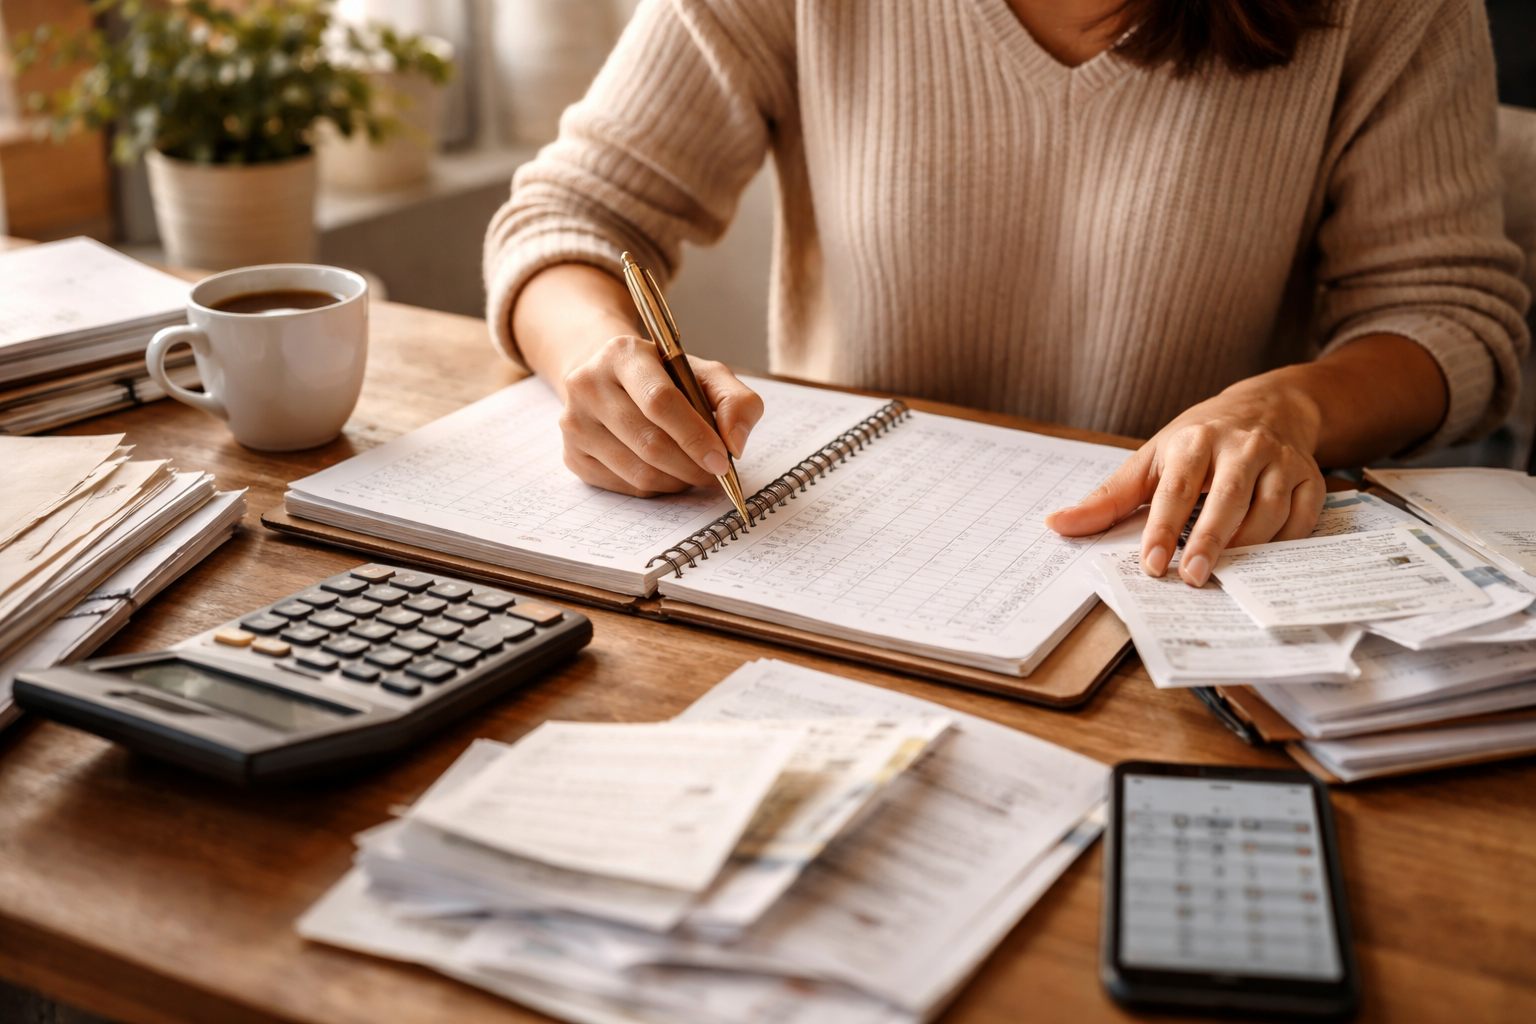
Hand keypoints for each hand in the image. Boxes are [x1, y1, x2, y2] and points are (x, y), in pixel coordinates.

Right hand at [510, 262, 763, 496]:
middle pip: (650, 443)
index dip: (695, 436)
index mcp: (622, 354)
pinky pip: (625, 486)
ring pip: (638, 472)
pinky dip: (656, 487)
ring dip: (677, 480)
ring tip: (695, 471)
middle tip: (715, 473)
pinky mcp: (571, 455)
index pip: (660, 401)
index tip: (722, 460)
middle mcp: (588, 385)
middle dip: (692, 466)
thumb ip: (735, 401)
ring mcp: (574, 423)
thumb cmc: (662, 377)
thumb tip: (735, 445)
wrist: (606, 377)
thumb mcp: (703, 373)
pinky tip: (667, 472)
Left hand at [1046, 375, 1326, 586]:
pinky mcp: (1311, 477)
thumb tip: (1057, 525)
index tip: (1151, 564)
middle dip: (1209, 540)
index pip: (1177, 488)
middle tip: (1190, 578)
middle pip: (1228, 498)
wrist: (1267, 407)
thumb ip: (1108, 498)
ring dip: (1249, 546)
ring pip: (1270, 509)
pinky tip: (1264, 559)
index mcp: (1195, 441)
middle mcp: (1241, 447)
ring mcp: (1280, 461)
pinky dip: (1286, 540)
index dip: (1163, 527)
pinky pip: (1303, 517)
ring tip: (1223, 574)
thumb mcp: (1150, 460)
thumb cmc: (1198, 440)